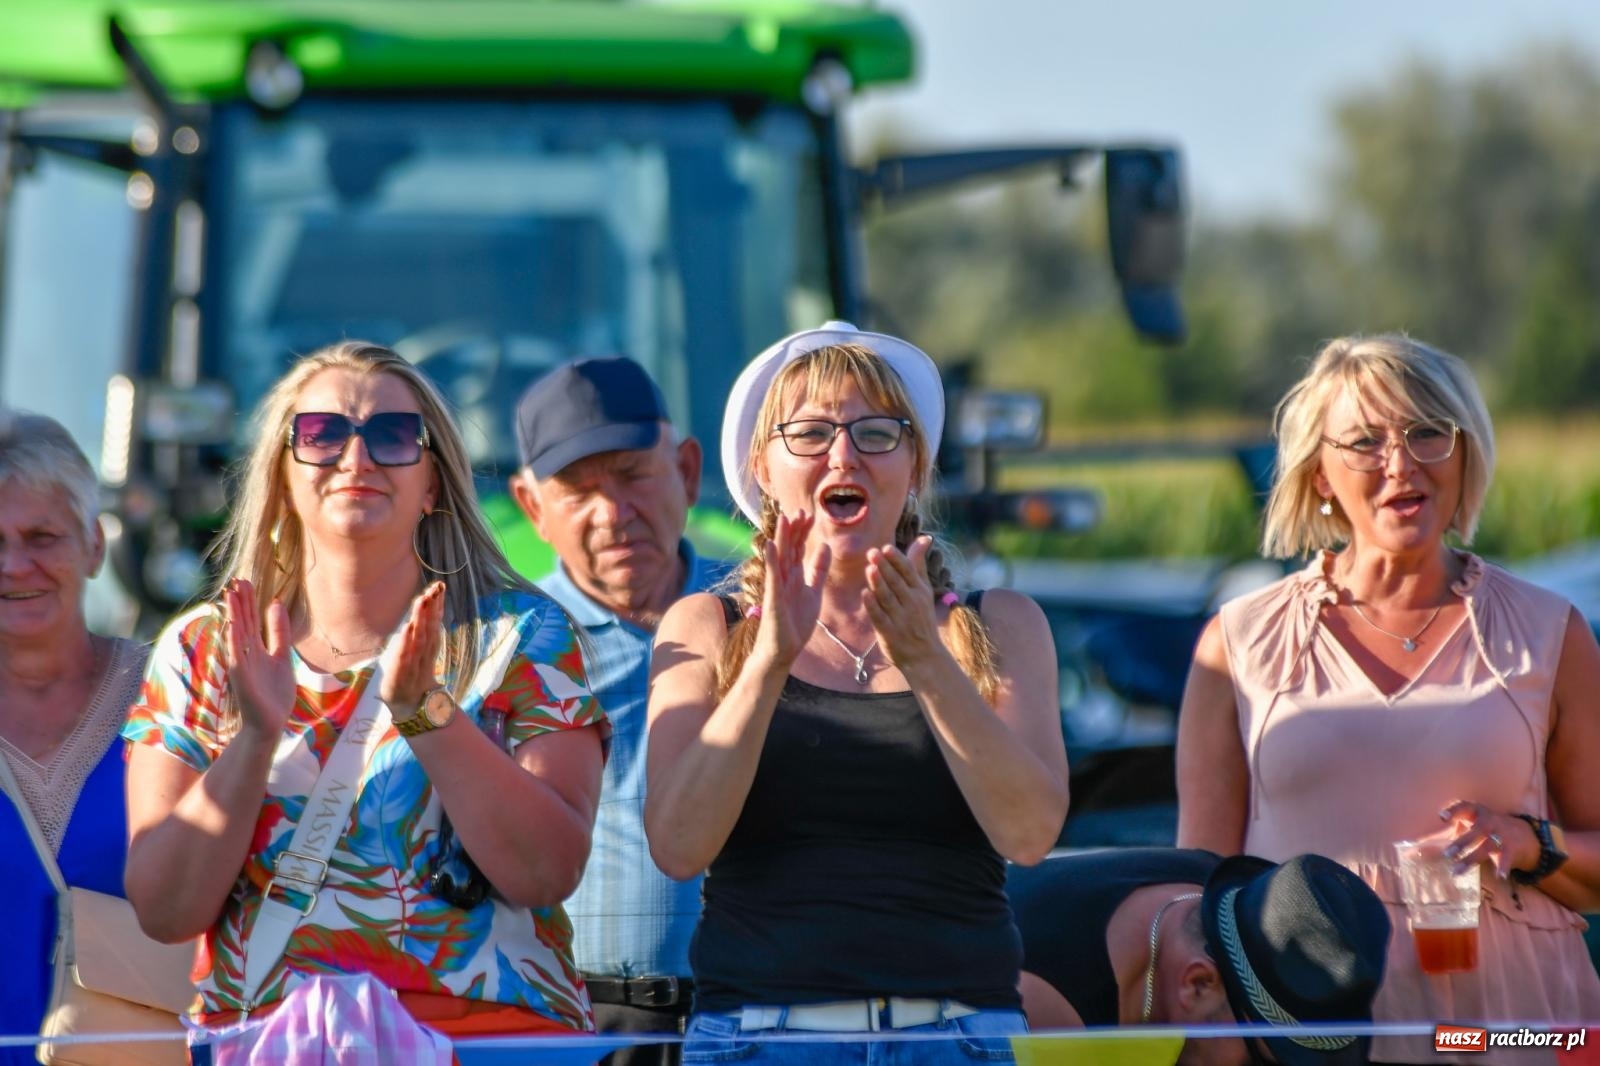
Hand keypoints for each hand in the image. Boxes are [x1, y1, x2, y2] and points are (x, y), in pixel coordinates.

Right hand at [220, 579, 295, 740]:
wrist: (270, 724)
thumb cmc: (274, 694)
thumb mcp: (282, 656)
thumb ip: (279, 633)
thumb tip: (275, 604)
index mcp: (257, 650)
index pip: (252, 620)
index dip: (249, 602)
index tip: (246, 581)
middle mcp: (247, 654)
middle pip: (244, 622)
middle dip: (241, 602)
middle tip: (238, 579)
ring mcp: (242, 664)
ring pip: (238, 634)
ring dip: (235, 613)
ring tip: (231, 593)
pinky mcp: (241, 676)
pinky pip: (237, 654)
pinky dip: (235, 638)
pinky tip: (233, 622)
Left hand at [380, 581, 445, 711]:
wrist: (409, 706)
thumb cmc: (414, 676)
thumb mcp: (421, 652)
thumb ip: (426, 632)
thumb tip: (431, 609)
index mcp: (428, 645)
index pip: (433, 621)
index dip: (437, 603)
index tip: (440, 585)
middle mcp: (423, 651)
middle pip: (428, 626)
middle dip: (432, 606)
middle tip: (436, 587)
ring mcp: (413, 662)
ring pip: (418, 637)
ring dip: (421, 619)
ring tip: (423, 600)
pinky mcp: (400, 673)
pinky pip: (404, 656)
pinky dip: (406, 642)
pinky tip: (408, 629)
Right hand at [754, 510, 829, 666]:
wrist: (782, 651)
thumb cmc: (795, 624)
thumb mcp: (813, 593)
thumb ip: (818, 571)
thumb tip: (825, 546)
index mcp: (794, 576)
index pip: (798, 548)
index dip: (803, 531)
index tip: (810, 514)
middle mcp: (783, 578)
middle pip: (789, 548)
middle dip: (794, 529)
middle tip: (801, 510)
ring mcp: (776, 587)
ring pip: (779, 558)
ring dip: (782, 538)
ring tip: (784, 518)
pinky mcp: (773, 599)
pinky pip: (772, 577)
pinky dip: (771, 561)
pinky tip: (771, 545)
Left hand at [864, 535, 944, 672]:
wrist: (925, 655)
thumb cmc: (922, 618)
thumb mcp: (924, 590)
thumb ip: (918, 564)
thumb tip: (924, 537)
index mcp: (920, 591)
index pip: (909, 572)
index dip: (897, 560)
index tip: (886, 548)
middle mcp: (912, 603)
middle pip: (897, 582)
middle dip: (885, 567)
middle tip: (872, 552)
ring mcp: (900, 618)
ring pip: (888, 598)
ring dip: (878, 583)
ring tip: (869, 569)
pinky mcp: (889, 632)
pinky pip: (880, 617)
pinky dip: (873, 605)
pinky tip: (864, 594)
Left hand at [1439, 799, 1540, 879]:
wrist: (1520, 832)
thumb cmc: (1481, 826)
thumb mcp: (1467, 822)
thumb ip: (1444, 832)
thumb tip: (1414, 845)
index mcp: (1476, 811)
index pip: (1464, 807)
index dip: (1454, 810)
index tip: (1442, 817)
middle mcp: (1489, 821)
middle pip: (1477, 830)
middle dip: (1462, 842)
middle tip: (1447, 854)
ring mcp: (1501, 834)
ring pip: (1487, 846)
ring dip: (1472, 859)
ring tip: (1457, 871)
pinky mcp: (1511, 848)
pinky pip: (1507, 857)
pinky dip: (1503, 866)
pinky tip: (1499, 876)